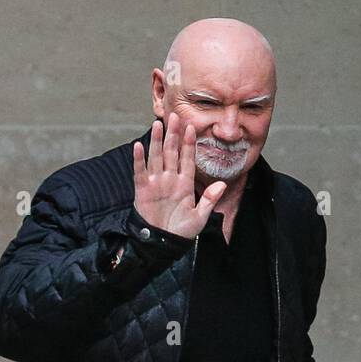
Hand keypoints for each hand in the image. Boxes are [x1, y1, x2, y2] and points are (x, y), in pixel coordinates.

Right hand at [133, 115, 226, 238]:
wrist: (163, 245)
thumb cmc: (181, 232)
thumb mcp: (199, 217)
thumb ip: (209, 200)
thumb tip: (222, 184)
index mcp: (184, 183)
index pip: (187, 158)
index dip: (189, 143)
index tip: (192, 127)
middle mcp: (170, 179)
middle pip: (171, 152)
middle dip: (173, 134)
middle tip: (175, 116)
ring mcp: (156, 183)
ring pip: (156, 157)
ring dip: (156, 141)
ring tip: (158, 124)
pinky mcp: (142, 190)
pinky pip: (140, 171)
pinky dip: (139, 159)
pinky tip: (139, 145)